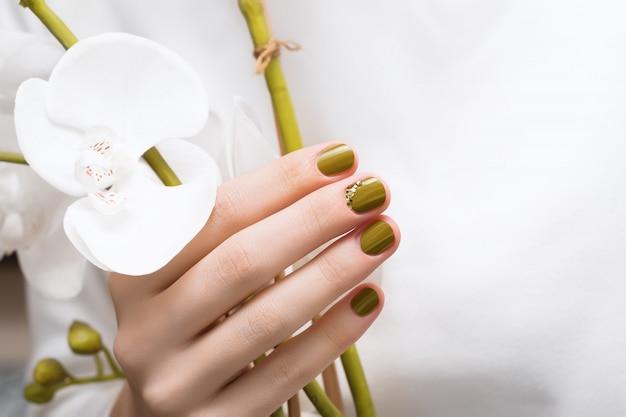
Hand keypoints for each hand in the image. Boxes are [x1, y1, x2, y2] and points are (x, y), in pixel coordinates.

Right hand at [108, 142, 399, 415]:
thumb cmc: (188, 322)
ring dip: (335, 269)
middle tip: (371, 192)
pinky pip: (286, 373)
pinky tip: (370, 297)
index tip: (338, 159)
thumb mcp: (186, 272)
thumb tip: (318, 182)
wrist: (163, 410)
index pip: (215, 214)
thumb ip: (229, 231)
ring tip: (383, 235)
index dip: (282, 182)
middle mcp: (146, 329)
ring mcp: (178, 381)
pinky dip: (333, 332)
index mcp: (136, 274)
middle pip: (241, 262)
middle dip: (315, 219)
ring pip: (269, 317)